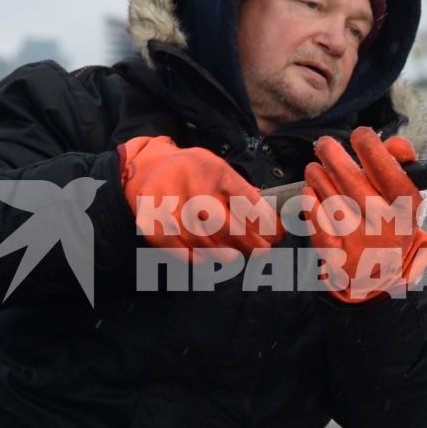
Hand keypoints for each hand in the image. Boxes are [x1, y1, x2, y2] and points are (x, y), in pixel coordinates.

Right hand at [117, 134, 280, 259]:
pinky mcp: (154, 225)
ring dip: (225, 254)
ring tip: (235, 256)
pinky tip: (208, 256)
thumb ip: (244, 193)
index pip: (245, 199)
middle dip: (248, 243)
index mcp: (213, 171)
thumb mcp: (221, 171)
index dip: (264, 221)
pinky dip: (199, 258)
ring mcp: (169, 207)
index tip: (276, 233)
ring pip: (203, 242)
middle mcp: (191, 187)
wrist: (150, 169)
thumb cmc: (195, 173)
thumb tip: (272, 221)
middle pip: (223, 225)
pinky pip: (181, 251)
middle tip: (261, 251)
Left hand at [300, 127, 426, 302]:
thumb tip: (394, 143)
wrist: (379, 273)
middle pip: (353, 182)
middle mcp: (387, 227)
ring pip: (332, 199)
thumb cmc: (390, 220)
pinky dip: (310, 202)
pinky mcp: (338, 256)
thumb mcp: (405, 194)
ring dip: (318, 176)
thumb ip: (403, 163)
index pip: (389, 172)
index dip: (371, 148)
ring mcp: (361, 244)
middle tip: (325, 144)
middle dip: (333, 155)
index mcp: (408, 208)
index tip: (359, 134)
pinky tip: (309, 191)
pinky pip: (318, 222)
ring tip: (314, 168)